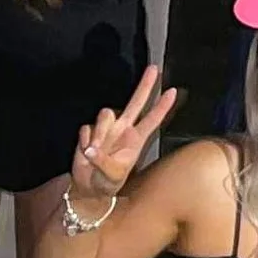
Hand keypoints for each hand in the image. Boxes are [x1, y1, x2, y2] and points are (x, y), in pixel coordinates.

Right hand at [73, 63, 175, 198]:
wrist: (88, 188)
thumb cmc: (107, 183)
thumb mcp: (111, 177)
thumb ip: (103, 162)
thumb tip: (91, 149)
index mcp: (135, 140)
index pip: (152, 119)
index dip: (162, 106)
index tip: (173, 91)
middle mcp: (123, 130)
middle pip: (136, 102)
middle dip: (145, 85)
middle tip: (154, 68)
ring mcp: (107, 130)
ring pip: (106, 114)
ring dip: (100, 132)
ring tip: (94, 150)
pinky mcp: (89, 132)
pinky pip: (86, 128)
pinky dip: (85, 141)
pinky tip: (85, 153)